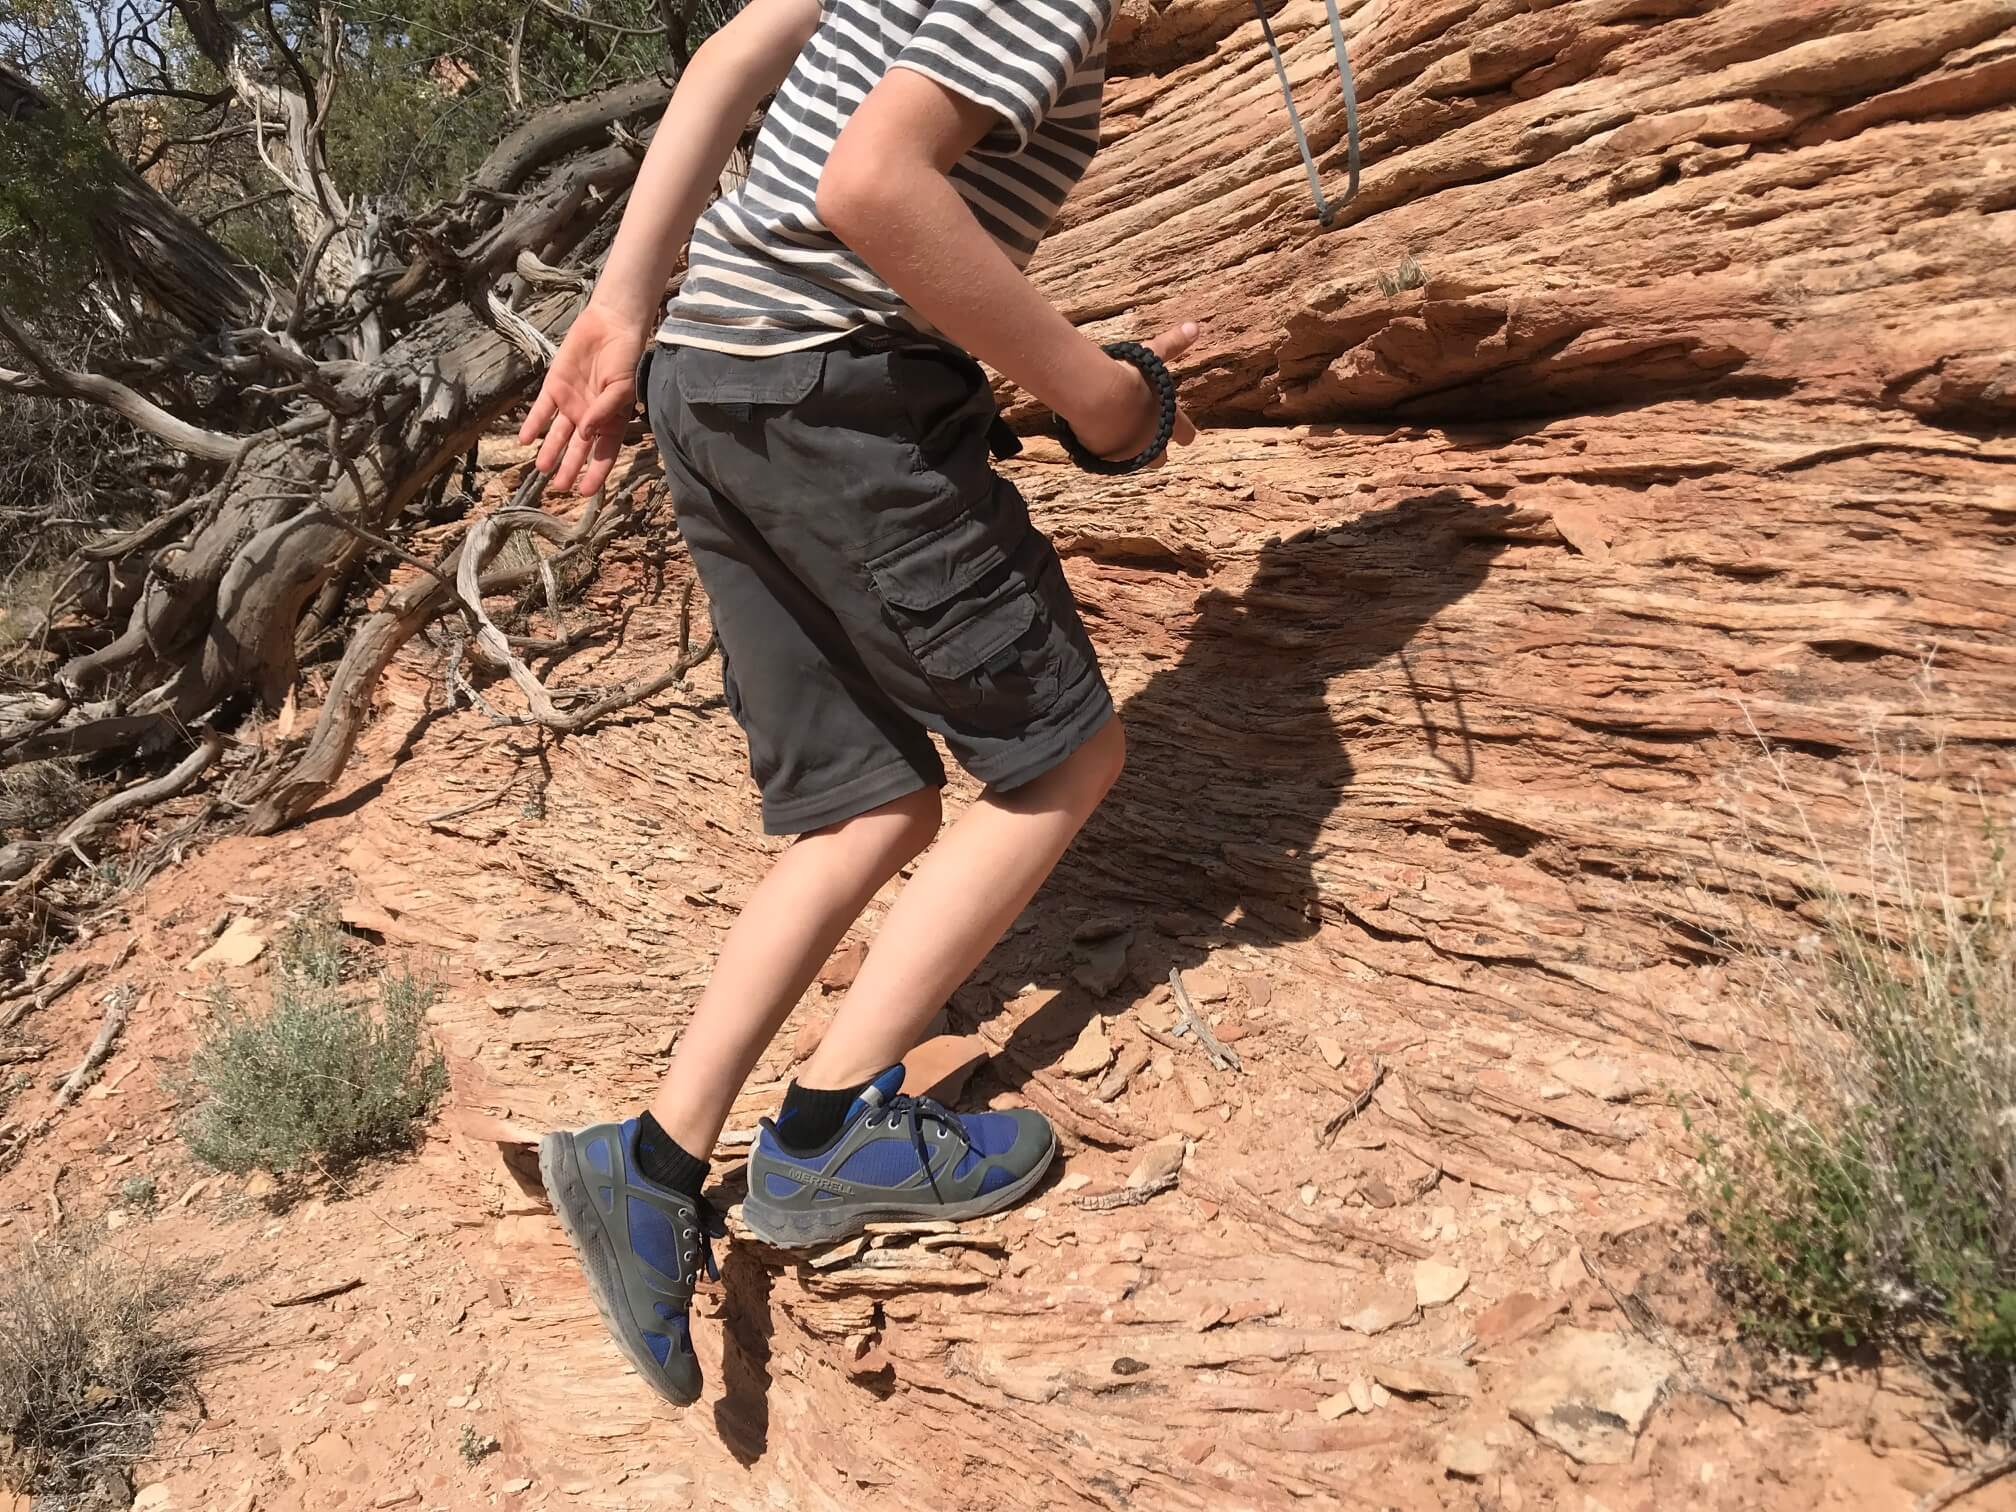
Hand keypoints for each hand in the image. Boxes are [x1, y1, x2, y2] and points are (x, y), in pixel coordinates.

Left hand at [517, 303, 649, 495]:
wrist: (610, 326)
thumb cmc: (624, 359)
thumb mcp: (620, 388)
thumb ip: (604, 412)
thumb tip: (586, 435)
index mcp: (611, 421)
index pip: (603, 454)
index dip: (595, 474)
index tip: (585, 492)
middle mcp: (589, 418)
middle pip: (577, 449)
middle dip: (569, 468)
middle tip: (559, 488)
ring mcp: (570, 404)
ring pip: (557, 434)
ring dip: (549, 451)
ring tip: (541, 469)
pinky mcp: (554, 388)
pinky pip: (541, 410)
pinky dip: (532, 424)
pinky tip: (524, 440)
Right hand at [1061, 320, 1200, 464]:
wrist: (1098, 397)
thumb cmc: (1130, 376)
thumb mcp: (1153, 356)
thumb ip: (1173, 344)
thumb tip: (1195, 326)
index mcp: (1169, 420)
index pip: (1186, 434)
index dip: (1184, 433)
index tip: (1182, 434)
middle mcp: (1154, 443)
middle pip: (1161, 458)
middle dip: (1155, 448)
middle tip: (1145, 436)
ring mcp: (1132, 454)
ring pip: (1137, 461)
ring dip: (1132, 452)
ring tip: (1120, 438)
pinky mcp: (1109, 460)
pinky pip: (1112, 462)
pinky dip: (1108, 453)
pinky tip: (1100, 441)